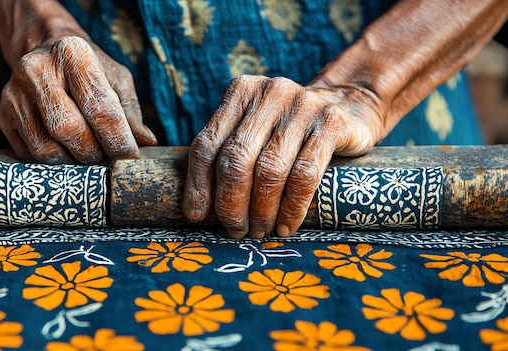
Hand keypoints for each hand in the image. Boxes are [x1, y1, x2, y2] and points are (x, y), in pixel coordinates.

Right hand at [0, 36, 156, 163]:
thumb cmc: (88, 68)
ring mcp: (14, 92)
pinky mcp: (2, 113)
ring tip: (86, 153)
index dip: (118, 139)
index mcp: (74, 54)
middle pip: (69, 130)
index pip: (100, 107)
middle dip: (94, 153)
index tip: (130, 156)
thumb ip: (131, 112)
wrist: (44, 50)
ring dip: (72, 161)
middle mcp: (37, 69)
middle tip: (106, 155)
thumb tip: (146, 143)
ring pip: (46, 148)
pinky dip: (52, 162)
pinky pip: (28, 154)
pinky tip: (65, 151)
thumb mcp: (116, 79)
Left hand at [183, 75, 384, 238]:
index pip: (207, 143)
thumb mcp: (256, 129)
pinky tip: (286, 226)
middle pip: (236, 159)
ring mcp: (302, 105)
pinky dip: (292, 208)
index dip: (198, 184)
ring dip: (261, 211)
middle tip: (235, 230)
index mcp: (241, 92)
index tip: (196, 216)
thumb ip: (228, 152)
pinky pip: (305, 175)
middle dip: (231, 203)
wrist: (351, 105)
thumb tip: (199, 210)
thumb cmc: (289, 131)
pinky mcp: (331, 123)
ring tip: (260, 231)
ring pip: (270, 170)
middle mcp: (269, 93)